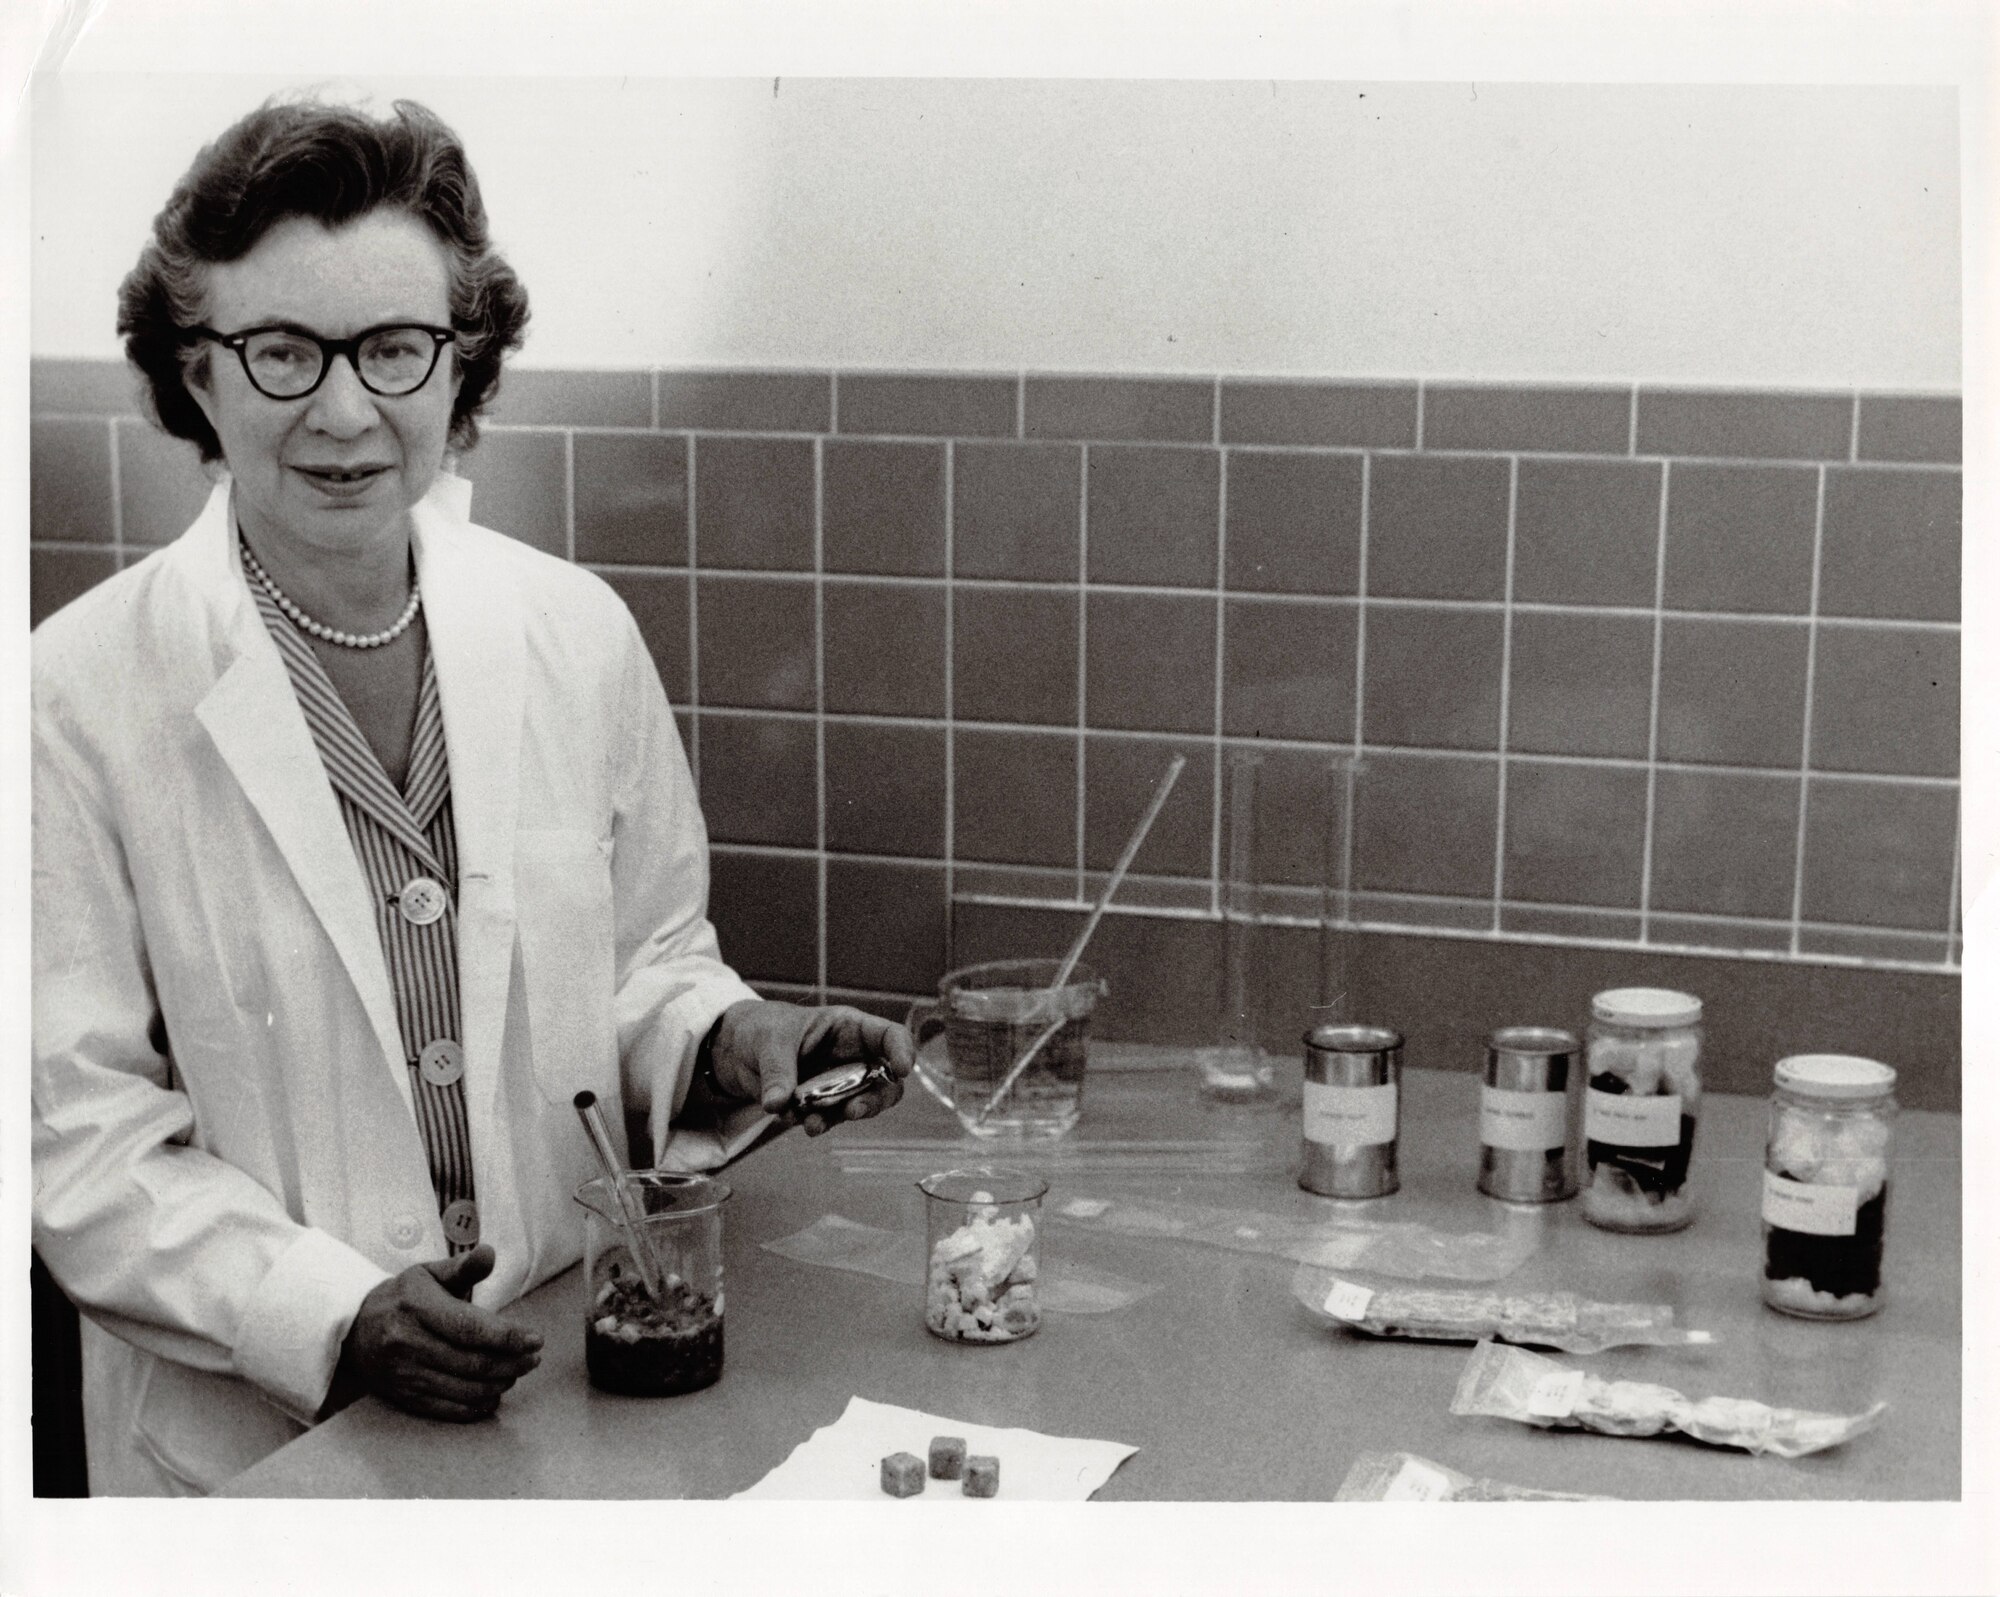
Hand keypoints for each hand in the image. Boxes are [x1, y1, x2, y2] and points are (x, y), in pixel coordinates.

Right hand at [321, 1244, 541, 1422]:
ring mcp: (405, 1374)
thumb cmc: (402, 1298)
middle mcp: (409, 1343)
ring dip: (500, 1384)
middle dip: (512, 1362)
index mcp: (417, 1307)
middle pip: (473, 1362)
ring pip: (465, 1389)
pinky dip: (478, 1405)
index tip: (536, 1339)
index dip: (508, 1337)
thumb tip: (489, 1253)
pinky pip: (449, 1409)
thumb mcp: (428, 1274)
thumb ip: (462, 1267)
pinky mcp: (405, 1396)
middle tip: (533, 1358)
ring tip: (517, 1371)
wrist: (354, 1330)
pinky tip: (494, 1393)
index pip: (470, 1328)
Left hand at [708, 1000, 913, 1135]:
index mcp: (849, 1029)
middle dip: (875, 1100)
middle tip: (853, 1111)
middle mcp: (851, 1057)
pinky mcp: (821, 1104)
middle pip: (886, 1082)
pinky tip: (797, 1122)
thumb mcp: (769, 1040)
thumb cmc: (760, 1029)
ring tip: (814, 1125)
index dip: (903, 1051)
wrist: (734, 1051)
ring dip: (842, 1117)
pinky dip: (817, 1123)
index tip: (902, 1069)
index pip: (889, 1037)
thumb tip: (778, 1103)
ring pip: (861, 1105)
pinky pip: (830, 1118)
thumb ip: (778, 1071)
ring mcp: (838, 1083)